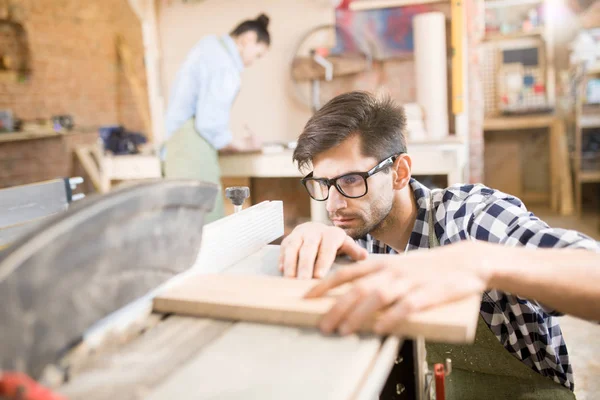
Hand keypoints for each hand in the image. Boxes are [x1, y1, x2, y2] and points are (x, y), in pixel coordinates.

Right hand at [278, 222, 367, 278]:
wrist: (315, 229)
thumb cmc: (332, 242)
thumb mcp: (345, 243)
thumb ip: (353, 250)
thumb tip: (364, 256)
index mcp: (330, 234)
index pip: (326, 248)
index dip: (322, 262)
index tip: (318, 276)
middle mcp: (313, 232)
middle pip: (308, 249)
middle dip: (304, 265)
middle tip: (302, 281)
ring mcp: (299, 235)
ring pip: (293, 248)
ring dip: (290, 263)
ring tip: (289, 279)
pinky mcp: (288, 239)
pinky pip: (283, 248)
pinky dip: (282, 259)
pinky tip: (282, 270)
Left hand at [304, 240, 492, 335]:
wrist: (467, 261)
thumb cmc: (428, 267)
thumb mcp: (399, 266)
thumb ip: (378, 278)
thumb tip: (352, 296)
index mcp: (383, 263)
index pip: (347, 273)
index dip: (325, 285)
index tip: (307, 297)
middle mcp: (392, 271)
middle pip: (358, 288)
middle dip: (337, 307)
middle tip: (322, 325)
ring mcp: (410, 281)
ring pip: (378, 297)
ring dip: (358, 314)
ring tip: (343, 330)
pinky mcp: (429, 294)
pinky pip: (407, 307)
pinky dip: (391, 318)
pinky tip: (379, 329)